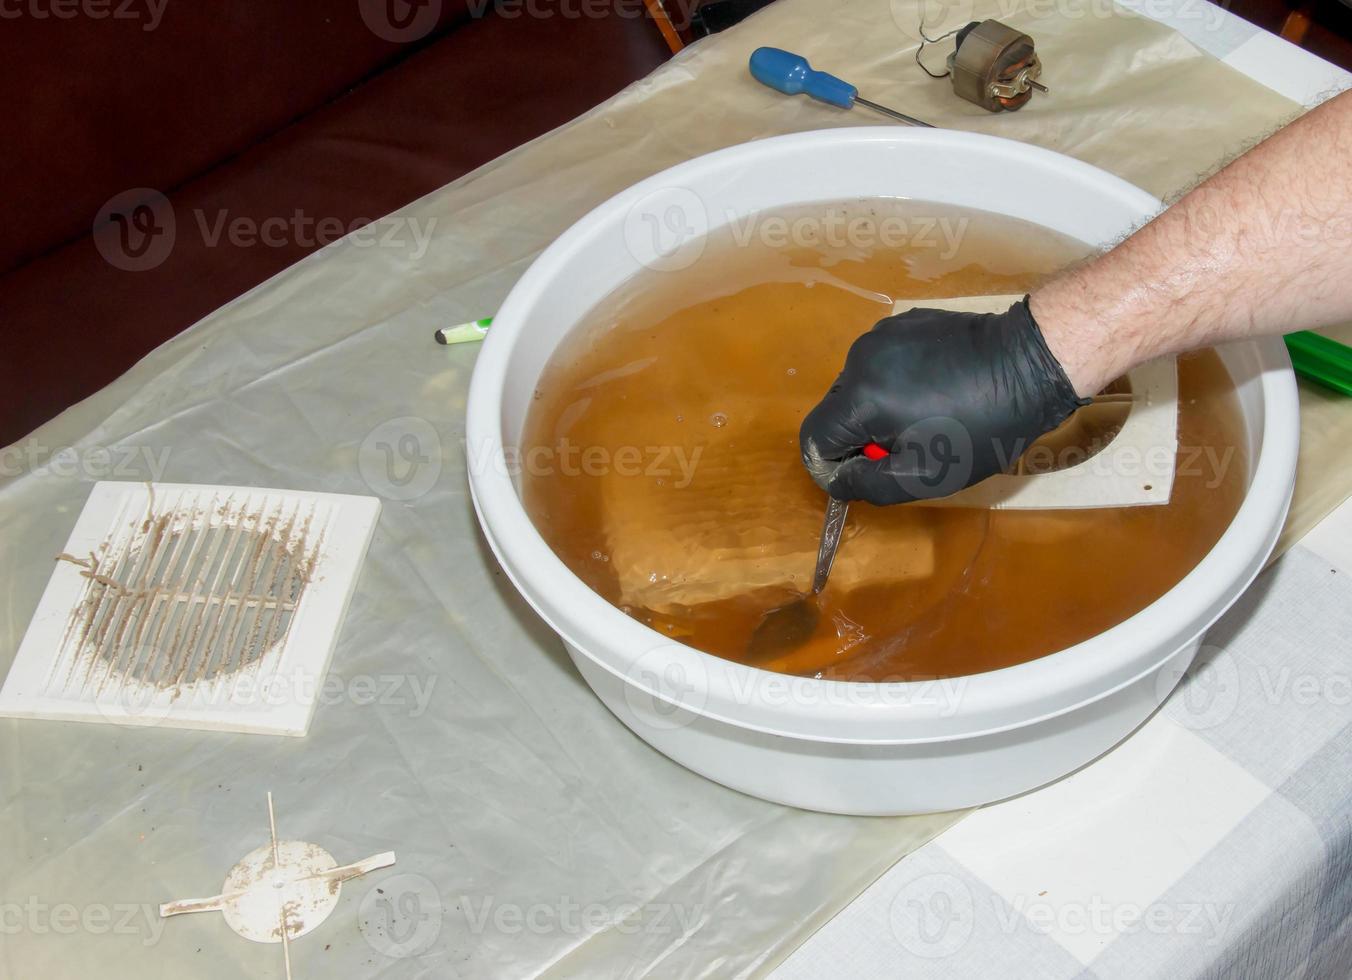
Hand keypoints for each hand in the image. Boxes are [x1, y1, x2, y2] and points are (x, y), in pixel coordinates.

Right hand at [799, 297, 1087, 504]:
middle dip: (860, 435)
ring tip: (926, 414)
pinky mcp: (905, 321)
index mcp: (859, 399)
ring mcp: (882, 334)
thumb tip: (834, 478)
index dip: (833, 464)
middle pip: (835, 410)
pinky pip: (883, 361)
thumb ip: (867, 484)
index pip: (813, 439)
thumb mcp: (924, 476)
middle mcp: (859, 360)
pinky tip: (937, 385)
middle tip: (909, 445)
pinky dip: (896, 380)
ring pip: (858, 385)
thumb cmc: (981, 428)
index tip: (871, 470)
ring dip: (878, 407)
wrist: (1031, 362)